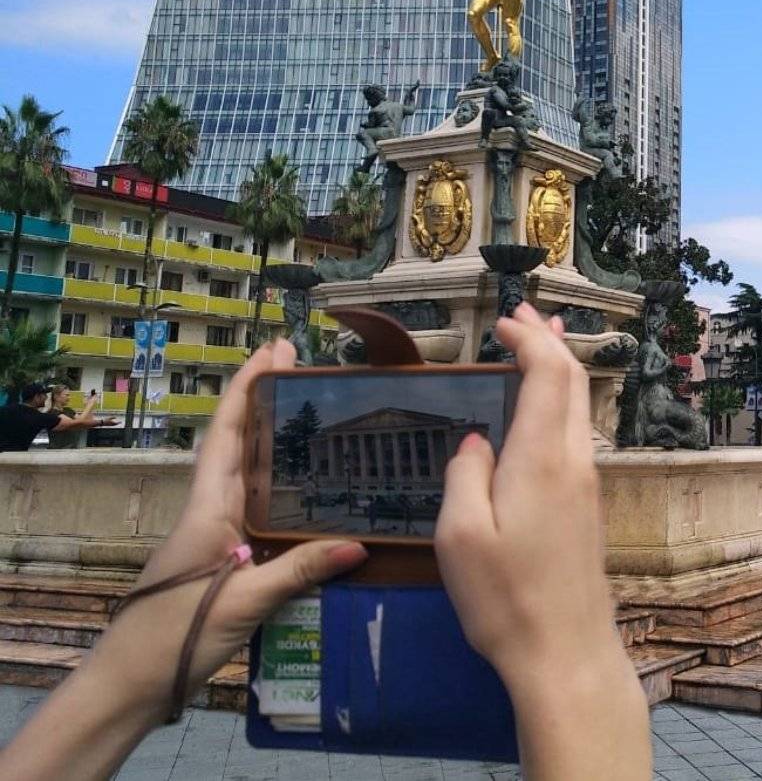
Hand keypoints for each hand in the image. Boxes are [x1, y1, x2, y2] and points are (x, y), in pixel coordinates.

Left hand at [0, 342, 366, 779]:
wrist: (131, 681)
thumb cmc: (175, 633)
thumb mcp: (242, 601)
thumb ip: (298, 570)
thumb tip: (360, 544)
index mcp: (209, 508)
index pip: (226, 433)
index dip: (247, 388)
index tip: (273, 350)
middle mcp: (212, 510)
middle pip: (238, 442)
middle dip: (264, 401)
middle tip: (301, 366)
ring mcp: (217, 533)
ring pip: (247, 473)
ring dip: (272, 438)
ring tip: (312, 412)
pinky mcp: (225, 557)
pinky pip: (256, 506)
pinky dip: (279, 482)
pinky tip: (307, 486)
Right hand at [435, 304, 647, 778]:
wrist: (566, 654)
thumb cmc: (506, 599)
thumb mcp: (461, 536)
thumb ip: (466, 475)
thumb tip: (478, 440)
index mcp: (543, 458)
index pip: (548, 374)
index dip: (531, 339)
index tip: (505, 320)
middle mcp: (575, 461)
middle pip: (573, 382)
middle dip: (550, 341)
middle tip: (526, 313)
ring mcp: (587, 485)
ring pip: (580, 407)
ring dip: (558, 369)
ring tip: (540, 343)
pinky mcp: (588, 508)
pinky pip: (577, 433)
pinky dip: (561, 402)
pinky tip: (546, 410)